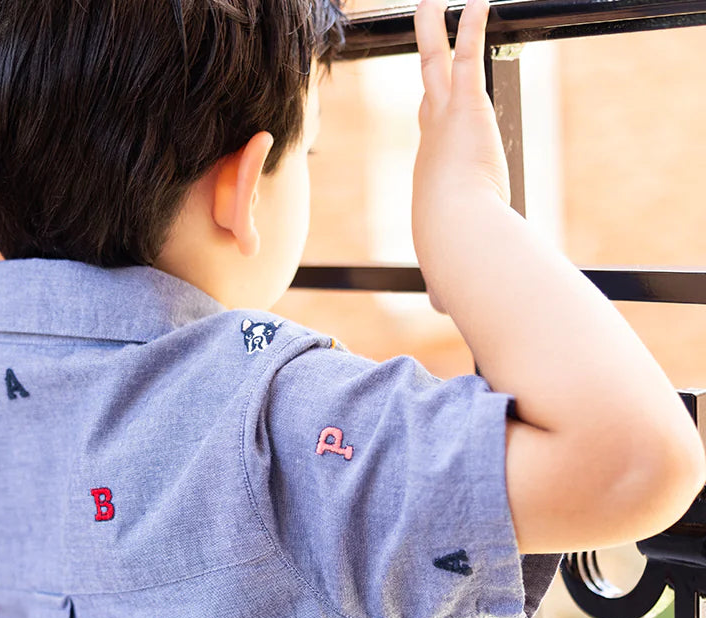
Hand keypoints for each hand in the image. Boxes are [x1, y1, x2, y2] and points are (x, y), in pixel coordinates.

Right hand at [411, 0, 510, 314]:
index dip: (429, 122)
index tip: (428, 107)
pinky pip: (466, 60)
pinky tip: (477, 3)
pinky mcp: (465, 109)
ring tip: (430, 5)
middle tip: (422, 39)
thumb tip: (439, 307)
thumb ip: (444, 285)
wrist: (455, 240)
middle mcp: (429, 146)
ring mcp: (444, 125)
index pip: (429, 142)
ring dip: (433, 35)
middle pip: (423, 96)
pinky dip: (470, 29)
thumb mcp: (448, 270)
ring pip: (434, 69)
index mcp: (431, 179)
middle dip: (424, 64)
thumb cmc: (452, 260)